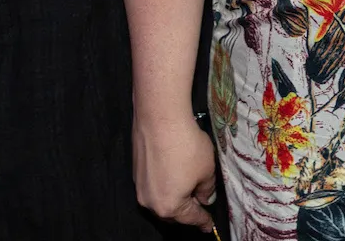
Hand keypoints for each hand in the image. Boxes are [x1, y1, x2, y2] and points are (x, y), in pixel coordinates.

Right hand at [133, 114, 216, 229]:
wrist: (160, 118)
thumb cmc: (186, 146)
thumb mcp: (207, 170)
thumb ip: (207, 189)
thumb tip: (205, 197)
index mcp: (169, 206)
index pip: (191, 218)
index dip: (203, 221)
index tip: (209, 226)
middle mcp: (150, 201)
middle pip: (172, 212)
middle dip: (187, 210)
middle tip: (200, 206)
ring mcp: (140, 186)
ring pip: (161, 198)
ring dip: (175, 196)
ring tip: (188, 189)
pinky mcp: (135, 170)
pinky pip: (153, 184)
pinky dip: (164, 183)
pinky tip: (174, 173)